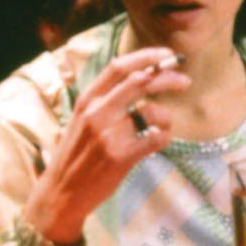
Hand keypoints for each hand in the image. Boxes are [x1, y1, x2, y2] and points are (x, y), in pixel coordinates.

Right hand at [27, 48, 188, 245]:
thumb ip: (106, 99)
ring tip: (162, 126)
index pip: (119, 67)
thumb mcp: (82, 119)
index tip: (168, 54)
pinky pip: (158, 138)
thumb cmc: (77, 153)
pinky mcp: (121, 157)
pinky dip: (165, 137)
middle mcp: (97, 113)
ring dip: (167, 116)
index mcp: (86, 101)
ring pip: (154, 112)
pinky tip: (158, 141)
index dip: (147, 56)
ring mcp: (109, 135)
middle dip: (168, 77)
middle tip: (184, 80)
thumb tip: (144, 75)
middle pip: (141, 81)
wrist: (61, 191)